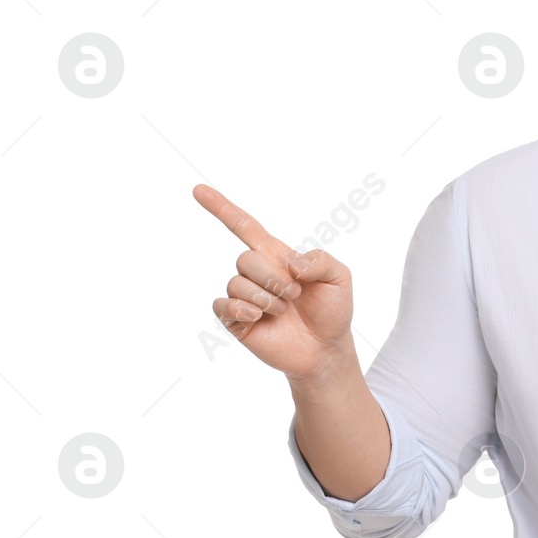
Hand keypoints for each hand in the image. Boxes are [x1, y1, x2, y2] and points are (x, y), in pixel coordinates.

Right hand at [193, 184, 355, 380]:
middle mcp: (257, 273)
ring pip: (236, 283)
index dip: (222, 207)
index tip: (198, 189)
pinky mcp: (236, 321)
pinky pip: (223, 306)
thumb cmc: (332, 310)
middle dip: (273, 278)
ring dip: (265, 299)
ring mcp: (245, 297)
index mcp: (277, 256)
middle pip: (245, 258)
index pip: (245, 226)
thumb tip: (291, 263)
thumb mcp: (340, 278)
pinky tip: (258, 317)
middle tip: (294, 295)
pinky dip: (241, 309)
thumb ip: (320, 260)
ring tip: (283, 311)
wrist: (326, 348)